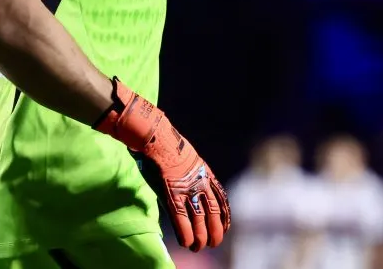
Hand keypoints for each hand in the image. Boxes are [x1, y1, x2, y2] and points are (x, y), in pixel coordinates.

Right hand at [94, 77, 230, 249]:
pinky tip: (186, 244)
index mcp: (205, 173)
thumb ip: (190, 170)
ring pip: (200, 219)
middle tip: (214, 242)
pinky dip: (185, 233)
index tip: (225, 227)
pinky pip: (181, 219)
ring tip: (200, 247)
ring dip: (201, 236)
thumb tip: (185, 176)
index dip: (224, 215)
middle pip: (214, 212)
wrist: (156, 136)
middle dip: (216, 230)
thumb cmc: (165, 143)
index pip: (221, 198)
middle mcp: (200, 182)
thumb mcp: (186, 155)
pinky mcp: (171, 194)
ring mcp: (186, 189)